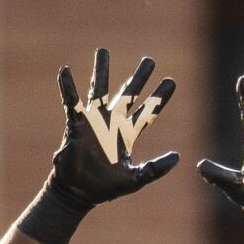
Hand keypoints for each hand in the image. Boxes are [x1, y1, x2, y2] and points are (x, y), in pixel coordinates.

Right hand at [51, 47, 177, 207]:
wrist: (80, 192)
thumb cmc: (106, 187)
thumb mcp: (136, 179)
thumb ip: (156, 168)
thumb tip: (178, 157)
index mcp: (127, 134)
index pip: (147, 111)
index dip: (159, 97)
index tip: (171, 81)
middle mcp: (112, 123)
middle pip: (128, 94)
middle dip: (139, 77)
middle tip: (149, 60)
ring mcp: (94, 121)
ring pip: (99, 90)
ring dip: (100, 71)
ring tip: (102, 51)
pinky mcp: (77, 124)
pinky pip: (71, 102)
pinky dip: (67, 87)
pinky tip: (65, 70)